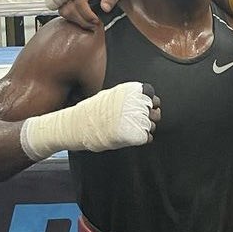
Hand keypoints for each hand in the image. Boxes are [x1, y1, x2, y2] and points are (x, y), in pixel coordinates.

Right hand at [19, 81, 161, 161]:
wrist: (77, 125)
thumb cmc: (90, 111)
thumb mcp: (108, 96)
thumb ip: (125, 97)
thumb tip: (140, 99)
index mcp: (129, 92)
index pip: (151, 95)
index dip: (149, 103)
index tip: (144, 108)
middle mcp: (135, 105)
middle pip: (155, 111)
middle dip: (150, 117)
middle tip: (140, 121)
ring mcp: (136, 120)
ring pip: (152, 125)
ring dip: (146, 128)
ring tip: (132, 129)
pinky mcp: (135, 135)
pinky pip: (147, 137)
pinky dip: (142, 139)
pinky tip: (131, 137)